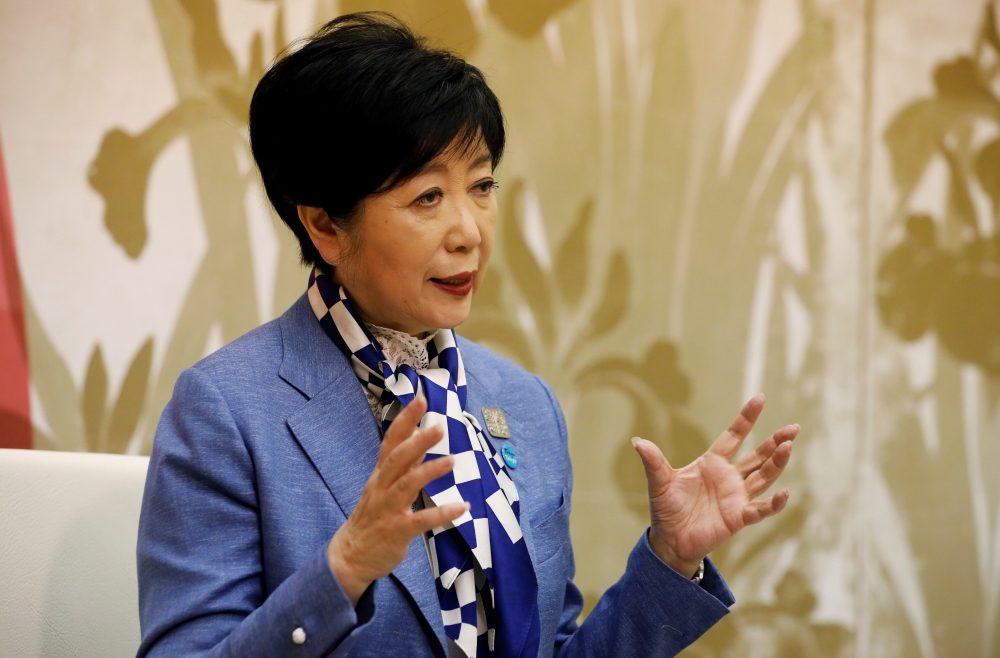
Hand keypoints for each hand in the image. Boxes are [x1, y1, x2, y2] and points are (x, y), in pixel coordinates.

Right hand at [327, 395, 468, 604]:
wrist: (350, 556)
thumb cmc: (372, 516)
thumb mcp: (384, 486)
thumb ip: (403, 465)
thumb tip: (420, 438)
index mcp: (380, 474)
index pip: (391, 441)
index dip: (405, 421)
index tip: (420, 400)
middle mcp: (382, 487)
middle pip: (397, 459)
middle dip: (417, 441)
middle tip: (439, 426)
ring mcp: (387, 509)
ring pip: (406, 486)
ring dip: (428, 472)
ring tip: (452, 461)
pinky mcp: (396, 531)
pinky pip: (420, 521)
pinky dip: (440, 513)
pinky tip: (461, 507)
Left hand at [633, 394, 797, 577]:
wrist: (670, 540)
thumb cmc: (667, 509)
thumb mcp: (659, 482)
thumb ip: (653, 462)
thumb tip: (638, 441)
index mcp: (712, 463)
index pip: (734, 436)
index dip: (746, 418)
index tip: (760, 398)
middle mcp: (729, 478)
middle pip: (757, 456)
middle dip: (775, 441)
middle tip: (792, 428)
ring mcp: (736, 497)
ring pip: (763, 477)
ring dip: (776, 463)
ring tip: (788, 446)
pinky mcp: (738, 517)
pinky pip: (760, 509)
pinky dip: (773, 503)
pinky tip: (783, 493)